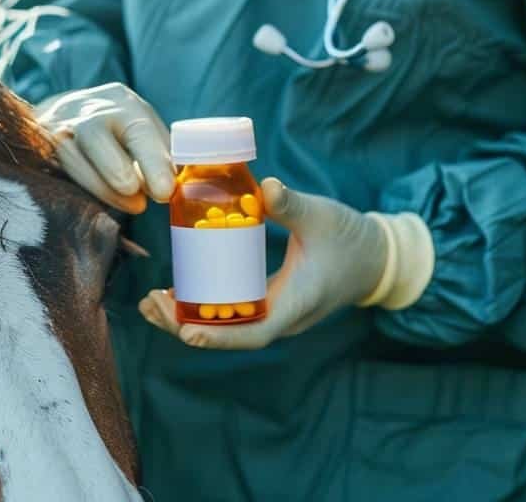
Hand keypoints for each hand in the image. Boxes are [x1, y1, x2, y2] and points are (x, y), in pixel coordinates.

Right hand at [35, 82, 174, 212]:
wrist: (65, 115)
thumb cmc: (117, 134)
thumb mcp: (141, 135)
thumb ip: (157, 157)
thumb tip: (171, 188)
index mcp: (121, 103)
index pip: (138, 129)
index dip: (152, 160)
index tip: (165, 191)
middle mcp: (86, 109)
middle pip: (95, 135)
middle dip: (116, 170)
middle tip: (139, 204)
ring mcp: (56, 124)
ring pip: (69, 154)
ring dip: (98, 187)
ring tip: (127, 207)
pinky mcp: (36, 144)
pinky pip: (49, 167)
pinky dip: (72, 188)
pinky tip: (90, 205)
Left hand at [139, 178, 432, 349]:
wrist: (375, 258)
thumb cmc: (350, 237)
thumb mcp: (322, 216)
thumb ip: (293, 204)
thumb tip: (266, 188)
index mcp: (295, 304)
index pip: (254, 333)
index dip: (219, 337)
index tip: (186, 333)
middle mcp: (282, 318)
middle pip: (229, 336)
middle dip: (187, 326)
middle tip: (150, 303)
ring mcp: (275, 314)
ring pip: (226, 328)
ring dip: (189, 320)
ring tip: (150, 303)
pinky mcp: (270, 304)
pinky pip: (232, 315)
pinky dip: (204, 309)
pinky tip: (177, 294)